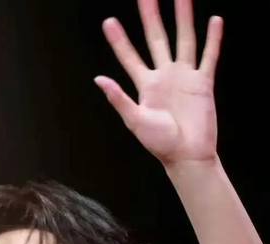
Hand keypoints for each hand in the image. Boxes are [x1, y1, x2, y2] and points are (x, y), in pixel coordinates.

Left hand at [95, 0, 222, 166]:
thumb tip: (99, 79)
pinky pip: (209, 56)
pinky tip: (214, 21)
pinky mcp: (203, 82)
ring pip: (184, 39)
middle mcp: (165, 76)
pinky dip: (213, 39)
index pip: (129, 57)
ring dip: (183, 18)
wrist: (187, 156)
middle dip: (151, 16)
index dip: (119, 40)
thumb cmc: (160, 144)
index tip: (109, 22)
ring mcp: (185, 77)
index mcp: (146, 86)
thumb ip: (119, 98)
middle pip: (157, 39)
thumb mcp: (135, 121)